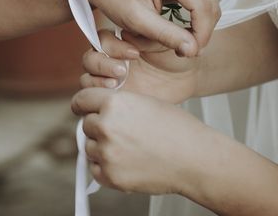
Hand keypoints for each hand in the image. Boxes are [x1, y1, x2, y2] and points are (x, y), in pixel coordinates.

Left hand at [71, 88, 209, 193]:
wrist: (195, 159)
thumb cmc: (176, 128)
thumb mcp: (145, 103)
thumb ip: (117, 106)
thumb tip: (95, 113)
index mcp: (114, 103)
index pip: (82, 100)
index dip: (84, 104)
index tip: (84, 109)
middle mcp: (106, 126)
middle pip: (86, 124)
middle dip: (98, 126)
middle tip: (121, 131)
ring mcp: (107, 153)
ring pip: (89, 146)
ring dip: (101, 146)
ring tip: (129, 147)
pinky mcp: (110, 176)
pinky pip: (95, 168)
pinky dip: (105, 166)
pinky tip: (127, 161)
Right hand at [80, 30, 199, 103]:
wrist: (189, 78)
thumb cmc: (178, 55)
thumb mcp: (165, 41)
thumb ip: (145, 36)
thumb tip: (126, 36)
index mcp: (121, 43)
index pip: (100, 40)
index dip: (111, 45)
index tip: (135, 53)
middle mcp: (112, 60)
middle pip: (89, 59)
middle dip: (102, 63)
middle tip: (123, 70)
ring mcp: (112, 80)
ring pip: (87, 78)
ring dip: (97, 79)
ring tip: (117, 83)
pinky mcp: (115, 99)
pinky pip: (95, 99)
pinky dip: (99, 96)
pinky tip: (118, 96)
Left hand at [86, 0, 219, 57]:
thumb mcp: (136, 20)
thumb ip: (166, 35)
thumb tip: (194, 50)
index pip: (202, 6)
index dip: (201, 34)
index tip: (189, 54)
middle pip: (209, 4)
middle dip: (200, 32)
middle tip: (183, 52)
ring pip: (207, 3)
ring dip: (197, 26)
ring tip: (178, 43)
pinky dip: (193, 18)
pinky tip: (178, 30)